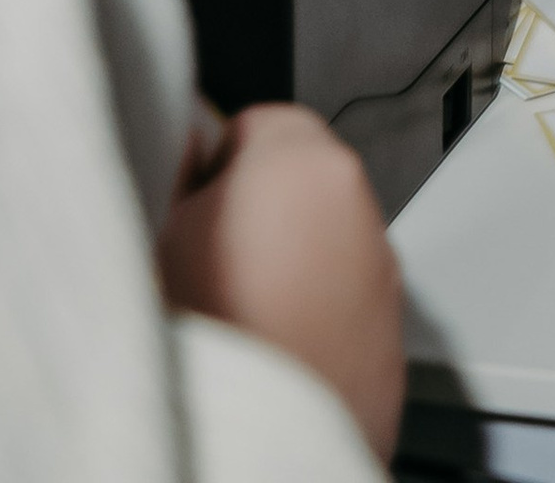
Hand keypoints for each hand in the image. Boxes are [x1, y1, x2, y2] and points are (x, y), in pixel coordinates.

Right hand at [157, 100, 404, 458]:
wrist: (271, 432)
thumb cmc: (216, 332)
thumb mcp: (164, 234)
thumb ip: (184, 176)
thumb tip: (190, 150)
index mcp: (304, 159)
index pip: (254, 122)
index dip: (214, 165)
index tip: (192, 201)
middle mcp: (357, 200)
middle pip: (297, 178)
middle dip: (257, 208)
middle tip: (209, 259)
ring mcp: (380, 263)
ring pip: (324, 239)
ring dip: (290, 260)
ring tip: (239, 311)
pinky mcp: (391, 322)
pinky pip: (344, 295)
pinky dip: (316, 309)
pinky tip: (274, 344)